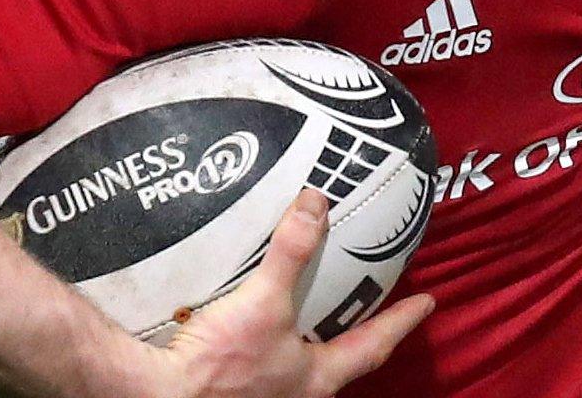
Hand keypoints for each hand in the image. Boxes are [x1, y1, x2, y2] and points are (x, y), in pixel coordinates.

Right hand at [151, 189, 433, 397]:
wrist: (153, 395)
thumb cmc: (218, 366)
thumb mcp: (263, 304)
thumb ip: (291, 253)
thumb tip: (315, 203)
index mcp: (316, 379)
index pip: (374, 344)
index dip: (402, 320)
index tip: (427, 301)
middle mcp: (296, 393)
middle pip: (340, 360)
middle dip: (355, 330)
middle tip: (369, 301)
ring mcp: (265, 394)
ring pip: (300, 363)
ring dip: (308, 335)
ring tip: (310, 302)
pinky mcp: (232, 387)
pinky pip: (261, 357)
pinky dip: (266, 334)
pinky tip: (250, 314)